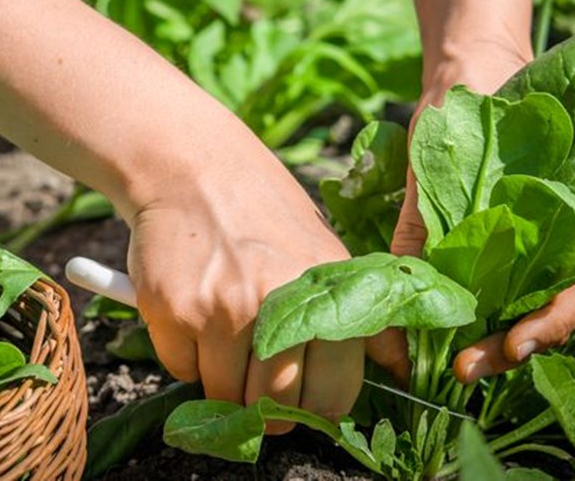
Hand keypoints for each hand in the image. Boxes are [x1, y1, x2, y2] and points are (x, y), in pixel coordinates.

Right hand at [126, 134, 363, 432]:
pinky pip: (181, 371)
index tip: (301, 396)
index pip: (333, 394)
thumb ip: (362, 315)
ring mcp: (220, 309)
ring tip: (224, 336)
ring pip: (224, 395)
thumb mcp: (326, 252)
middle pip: (275, 407)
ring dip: (223, 380)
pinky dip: (186, 358)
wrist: (192, 167)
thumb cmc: (263, 211)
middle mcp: (275, 304)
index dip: (316, 407)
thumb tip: (400, 369)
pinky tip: (193, 315)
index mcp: (325, 293)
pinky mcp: (173, 310)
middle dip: (266, 405)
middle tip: (256, 376)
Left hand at [370, 40, 574, 384]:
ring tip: (456, 364)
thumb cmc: (471, 101)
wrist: (470, 69)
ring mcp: (539, 237)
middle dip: (516, 345)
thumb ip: (425, 211)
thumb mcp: (441, 152)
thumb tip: (401, 279)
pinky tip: (451, 332)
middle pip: (559, 305)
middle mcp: (567, 227)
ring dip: (498, 338)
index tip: (512, 345)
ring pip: (534, 303)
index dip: (551, 320)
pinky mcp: (506, 242)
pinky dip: (483, 315)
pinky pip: (506, 287)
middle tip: (466, 369)